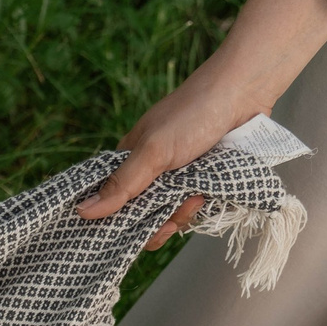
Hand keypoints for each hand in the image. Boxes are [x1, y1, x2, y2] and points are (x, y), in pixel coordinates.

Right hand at [75, 0, 326, 247]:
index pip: (113, 203)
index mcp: (130, 161)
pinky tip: (206, 195)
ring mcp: (177, 177)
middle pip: (143, 216)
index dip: (119, 222)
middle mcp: (150, 172)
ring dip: (182, 214)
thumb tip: (82, 211)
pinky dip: (198, 206)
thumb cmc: (193, 114)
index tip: (134, 232)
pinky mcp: (201, 181)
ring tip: (196, 198)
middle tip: (173, 217)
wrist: (244, 93)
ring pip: (170, 215)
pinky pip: (193, 207)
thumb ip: (122, 184)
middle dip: (158, 222)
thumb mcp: (154, 151)